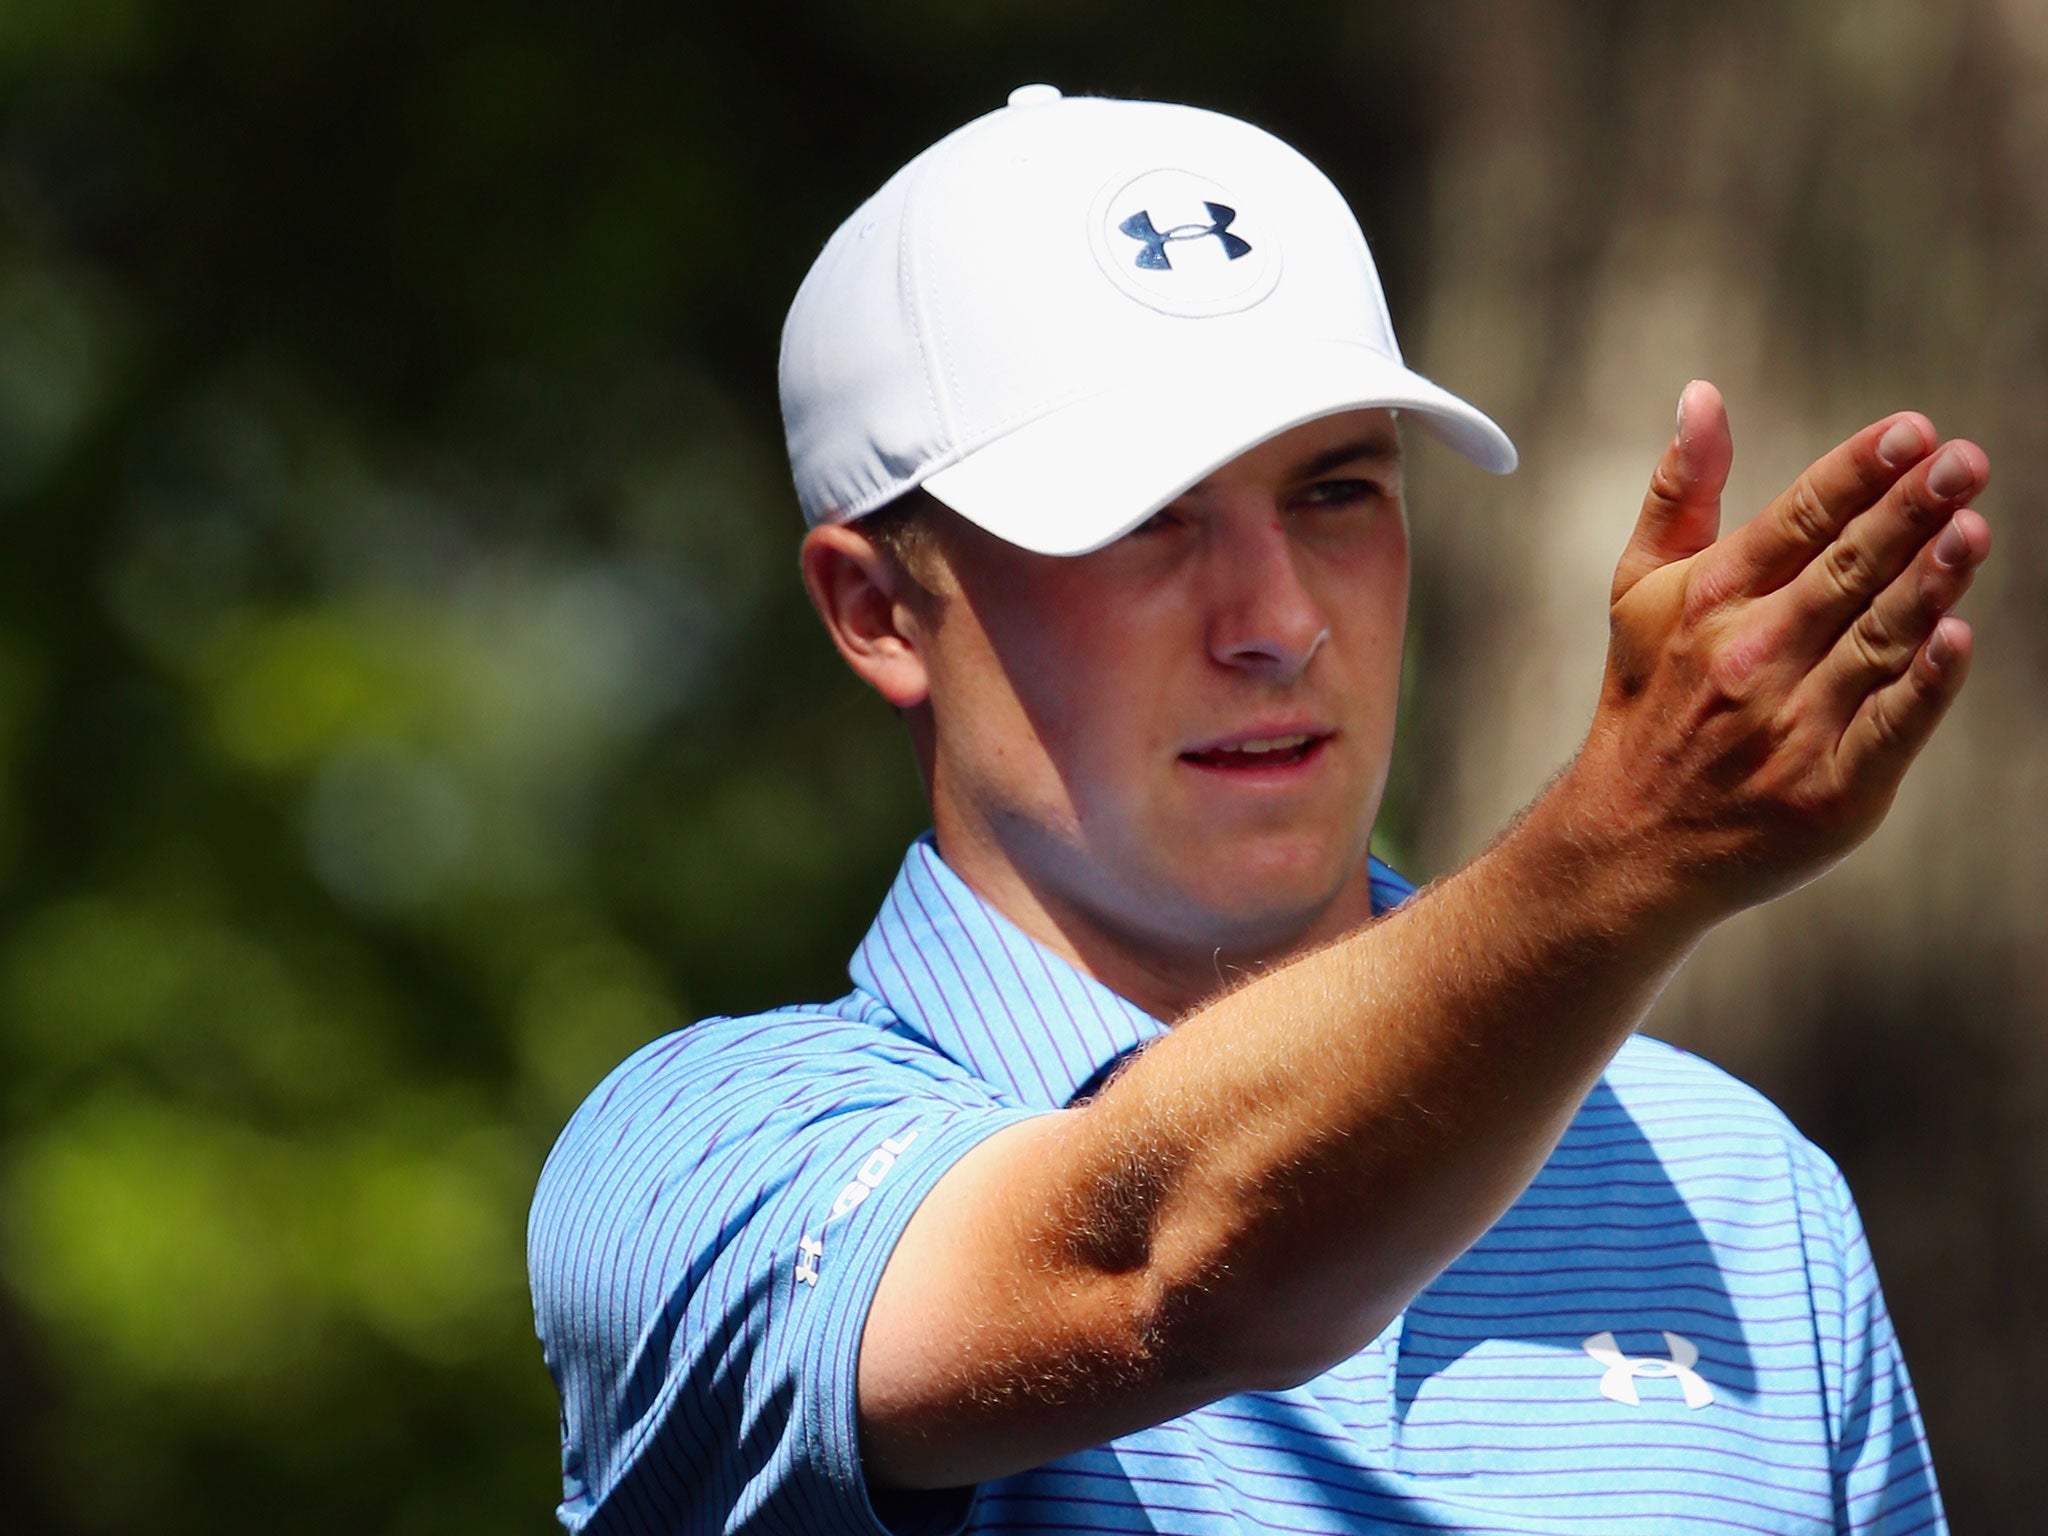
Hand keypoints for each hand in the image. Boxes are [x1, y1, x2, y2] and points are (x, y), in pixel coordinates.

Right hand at [1570, 380, 1989, 925]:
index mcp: (1710, 599)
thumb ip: (1678, 492)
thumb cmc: (1648, 701)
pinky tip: (1956, 639)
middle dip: (1908, 510)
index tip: (1911, 430)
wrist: (1630, 839)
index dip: (1857, 471)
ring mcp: (1790, 724)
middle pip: (1845, 569)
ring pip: (1878, 640)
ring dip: (1929, 583)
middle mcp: (1748, 656)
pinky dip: (1924, 685)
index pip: (1797, 519)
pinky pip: (1890, 727)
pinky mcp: (1830, 789)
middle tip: (1964, 460)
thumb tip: (1702, 397)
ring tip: (1973, 529)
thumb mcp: (1639, 592)